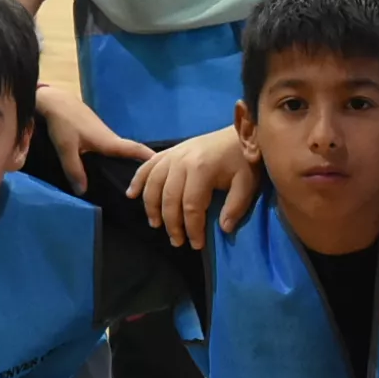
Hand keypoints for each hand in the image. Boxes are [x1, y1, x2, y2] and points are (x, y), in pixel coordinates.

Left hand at [32, 85, 150, 194]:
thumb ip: (75, 170)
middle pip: (132, 152)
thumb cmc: (64, 124)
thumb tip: (83, 192)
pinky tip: (112, 168)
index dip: (150, 158)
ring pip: (121, 151)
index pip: (135, 150)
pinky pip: (112, 148)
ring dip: (130, 162)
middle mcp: (111, 138)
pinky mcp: (97, 133)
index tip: (165, 168)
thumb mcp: (66, 149)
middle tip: (151, 184)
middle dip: (143, 165)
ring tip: (135, 181)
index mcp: (109, 142)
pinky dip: (117, 157)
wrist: (56, 101)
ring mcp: (104, 134)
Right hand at [129, 128, 259, 250]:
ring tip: (156, 225)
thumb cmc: (244, 160)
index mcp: (201, 169)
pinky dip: (137, 180)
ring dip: (151, 207)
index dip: (192, 229)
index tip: (196, 245)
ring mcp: (173, 155)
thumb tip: (223, 229)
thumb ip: (236, 206)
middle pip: (169, 198)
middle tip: (177, 242)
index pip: (191, 206)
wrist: (240, 132)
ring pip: (153, 184)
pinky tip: (131, 195)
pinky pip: (147, 167)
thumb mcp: (247, 183)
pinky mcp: (169, 152)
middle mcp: (181, 162)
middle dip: (172, 224)